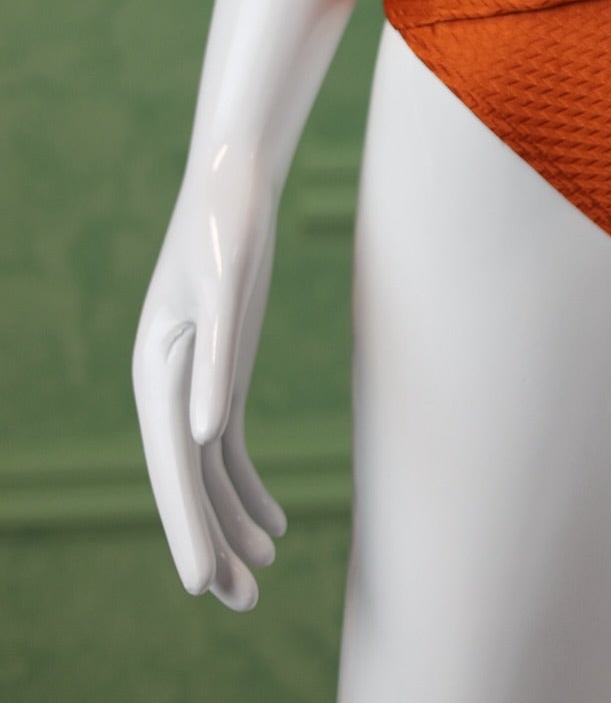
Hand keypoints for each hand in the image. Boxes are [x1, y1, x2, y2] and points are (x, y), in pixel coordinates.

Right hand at [132, 142, 285, 607]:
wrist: (233, 185)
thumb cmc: (225, 229)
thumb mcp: (226, 288)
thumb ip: (219, 361)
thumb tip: (206, 439)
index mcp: (157, 374)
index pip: (171, 469)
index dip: (186, 529)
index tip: (200, 584)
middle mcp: (169, 388)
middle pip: (186, 484)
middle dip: (211, 546)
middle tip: (241, 604)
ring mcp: (196, 384)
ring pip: (209, 475)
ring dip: (232, 526)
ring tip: (262, 579)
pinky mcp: (223, 374)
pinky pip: (228, 449)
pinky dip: (249, 489)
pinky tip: (274, 524)